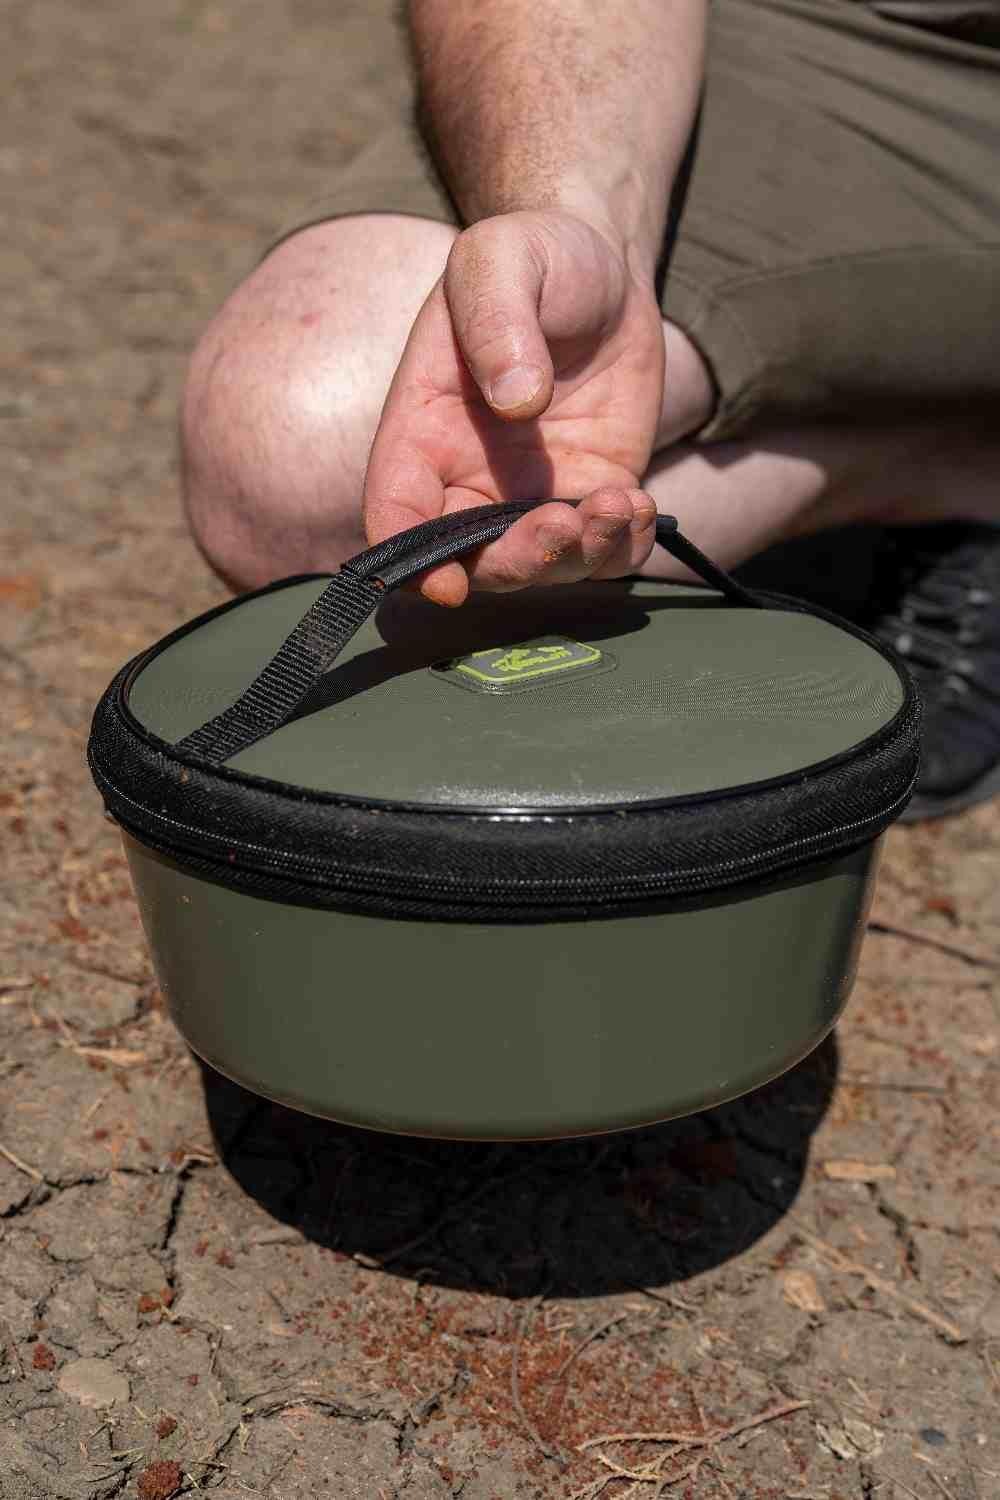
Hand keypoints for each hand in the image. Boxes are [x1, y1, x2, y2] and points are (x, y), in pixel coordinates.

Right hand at [362, 209, 664, 604]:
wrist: (602, 265)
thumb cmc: (532, 256)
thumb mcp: (501, 259)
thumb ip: (499, 319)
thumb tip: (518, 401)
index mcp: (421, 428)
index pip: (396, 508)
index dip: (410, 558)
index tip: (446, 581)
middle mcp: (467, 476)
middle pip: (472, 557)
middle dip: (516, 560)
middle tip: (564, 523)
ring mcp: (530, 494)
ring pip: (541, 565)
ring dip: (578, 556)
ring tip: (621, 504)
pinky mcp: (589, 495)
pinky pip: (600, 552)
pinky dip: (621, 550)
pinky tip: (642, 509)